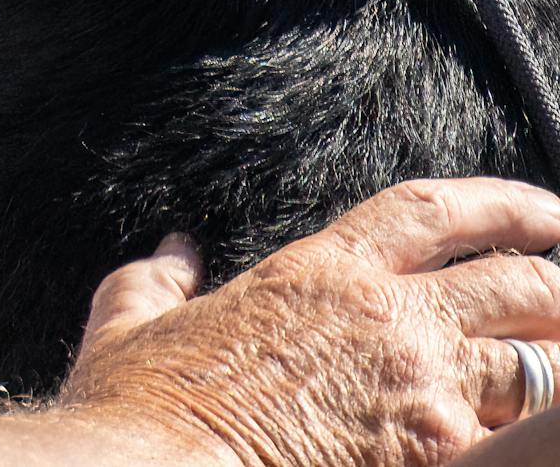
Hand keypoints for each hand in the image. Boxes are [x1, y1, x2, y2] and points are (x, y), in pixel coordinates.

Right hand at [62, 179, 559, 466]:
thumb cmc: (142, 409)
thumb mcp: (127, 323)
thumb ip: (154, 279)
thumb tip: (170, 250)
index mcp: (318, 272)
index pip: (431, 211)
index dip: (501, 203)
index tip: (543, 210)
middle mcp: (387, 318)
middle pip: (515, 280)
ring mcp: (423, 390)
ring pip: (538, 363)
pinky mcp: (439, 454)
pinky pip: (519, 436)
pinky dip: (534, 432)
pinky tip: (537, 436)